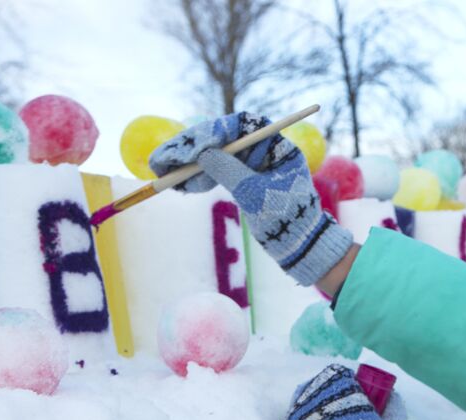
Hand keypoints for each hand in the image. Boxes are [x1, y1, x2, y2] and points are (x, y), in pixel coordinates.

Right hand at [149, 112, 352, 287]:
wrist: (301, 247)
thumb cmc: (286, 219)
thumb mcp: (254, 193)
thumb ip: (229, 170)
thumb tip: (203, 152)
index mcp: (277, 146)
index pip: (239, 126)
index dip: (210, 132)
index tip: (187, 146)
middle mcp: (266, 150)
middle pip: (223, 139)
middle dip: (192, 149)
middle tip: (163, 159)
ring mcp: (255, 166)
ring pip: (217, 156)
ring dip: (191, 164)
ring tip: (164, 175)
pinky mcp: (247, 181)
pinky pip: (220, 172)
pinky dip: (201, 177)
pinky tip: (181, 185)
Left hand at [283, 364, 406, 419]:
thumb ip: (395, 409)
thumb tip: (392, 396)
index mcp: (344, 398)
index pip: (339, 377)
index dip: (347, 382)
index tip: (355, 392)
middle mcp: (317, 406)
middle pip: (316, 388)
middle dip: (328, 394)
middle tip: (340, 408)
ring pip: (301, 406)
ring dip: (313, 410)